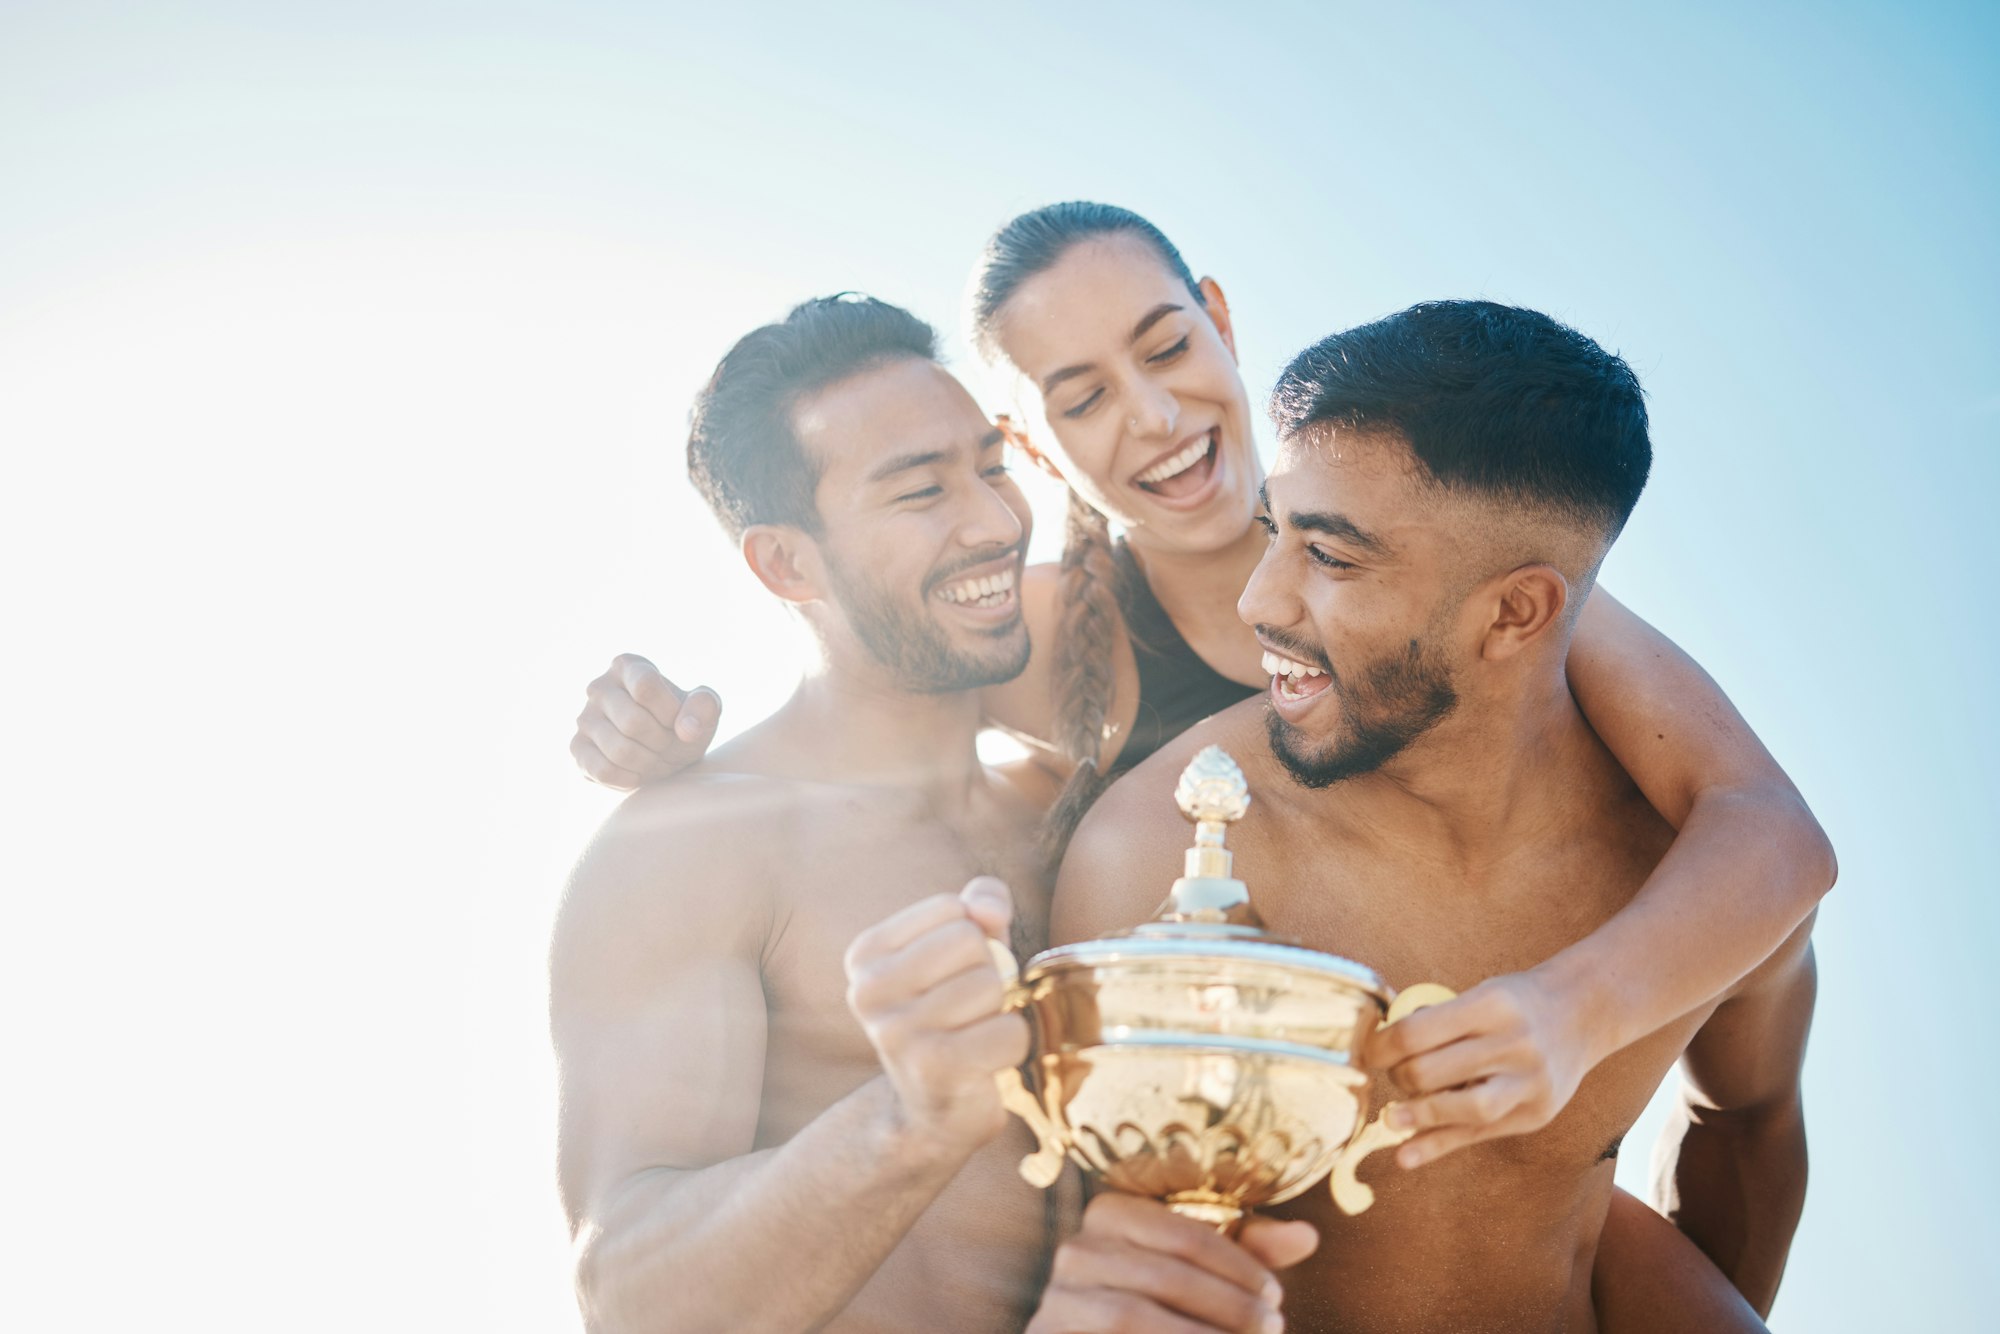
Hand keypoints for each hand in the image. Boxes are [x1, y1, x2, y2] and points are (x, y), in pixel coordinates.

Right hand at [569, 653, 720, 788]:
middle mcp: (599, 687)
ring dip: (648, 762)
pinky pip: (603, 770)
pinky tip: (638, 773)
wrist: (664, 753)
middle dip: (661, 741)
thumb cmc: (683, 724)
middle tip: (669, 744)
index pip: (646, 686)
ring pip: (619, 750)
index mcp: (628, 666)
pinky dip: (629, 778)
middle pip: (632, 722)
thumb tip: (687, 729)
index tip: (680, 722)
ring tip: (656, 757)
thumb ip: (705, 707)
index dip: (670, 711)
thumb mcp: (704, 710)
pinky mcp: (577, 748)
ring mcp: (584, 718)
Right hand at [843, 877, 1028, 1156]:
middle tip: (967, 1012)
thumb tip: (987, 908)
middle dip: (987, 974)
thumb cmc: (954, 1015)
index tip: (952, 978)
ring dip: (998, 1012)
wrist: (932, 1110)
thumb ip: (980, 904)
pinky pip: (1010, 1031)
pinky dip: (1012, 1045)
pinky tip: (984, 1063)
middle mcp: (868, 990)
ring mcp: (896, 1031)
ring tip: (972, 1035)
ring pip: (992, 985)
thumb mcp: (965, 948)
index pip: (953, 909)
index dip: (972, 941)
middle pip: (971, 942)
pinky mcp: (934, 1068)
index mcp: (866, 954)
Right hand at [1029, 1193, 1316, 1333]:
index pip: (1184, 1232)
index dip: (1239, 1265)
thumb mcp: (1196, 1273)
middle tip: (1271, 1328)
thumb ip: (1243, 1252)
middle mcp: (1075, 1248)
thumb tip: (1308, 1234)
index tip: (1276, 1295)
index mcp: (1111, 1213)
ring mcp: (1055, 1299)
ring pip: (1134, 1315)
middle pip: (1166, 1275)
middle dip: (1229, 1306)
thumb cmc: (1155, 1307)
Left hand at [1362, 971, 1596, 1168]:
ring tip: (1391, 1118)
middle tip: (1395, 1076)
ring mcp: (1529, 1082)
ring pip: (1461, 1109)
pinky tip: (1406, 1157)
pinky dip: (1438, 1146)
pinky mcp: (1535, 1114)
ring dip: (1417, 1115)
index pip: (1417, 1033)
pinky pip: (1479, 1135)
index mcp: (1491, 1005)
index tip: (1367, 1053)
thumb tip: (1381, 1050)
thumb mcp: (1479, 993)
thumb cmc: (1516, 1003)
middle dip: (1400, 1078)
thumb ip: (1438, 1021)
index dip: (1381, 1048)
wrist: (1582, 1014)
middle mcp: (1513, 1043)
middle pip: (1433, 1072)